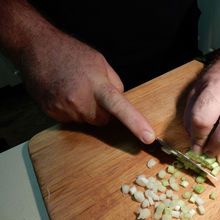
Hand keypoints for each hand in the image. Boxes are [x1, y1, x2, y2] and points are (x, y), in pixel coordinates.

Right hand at [21, 30, 154, 143]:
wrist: (36, 47)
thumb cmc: (70, 52)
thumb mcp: (100, 62)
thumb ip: (114, 84)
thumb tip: (121, 101)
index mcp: (97, 85)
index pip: (120, 107)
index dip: (136, 123)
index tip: (148, 136)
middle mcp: (80, 100)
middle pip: (102, 121)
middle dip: (102, 110)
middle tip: (91, 91)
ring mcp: (64, 108)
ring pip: (86, 121)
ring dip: (85, 109)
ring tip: (74, 88)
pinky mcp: (51, 113)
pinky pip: (70, 119)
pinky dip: (70, 109)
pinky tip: (64, 93)